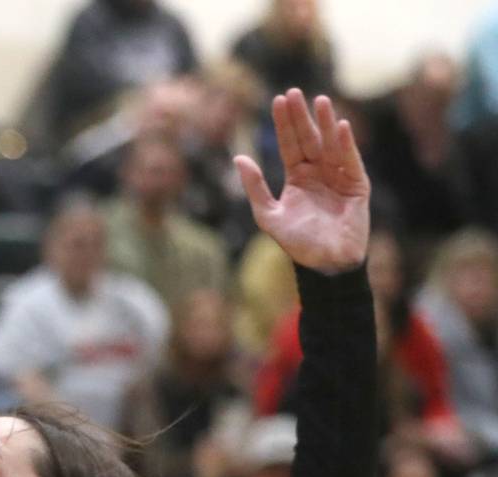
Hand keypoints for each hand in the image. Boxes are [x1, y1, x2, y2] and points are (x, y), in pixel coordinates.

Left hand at [235, 90, 369, 274]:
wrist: (324, 264)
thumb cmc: (297, 243)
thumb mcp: (268, 215)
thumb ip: (255, 187)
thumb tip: (238, 157)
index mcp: (298, 177)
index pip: (290, 144)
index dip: (284, 124)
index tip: (278, 100)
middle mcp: (319, 173)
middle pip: (309, 139)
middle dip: (301, 117)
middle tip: (293, 92)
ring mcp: (339, 177)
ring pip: (330, 144)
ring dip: (325, 123)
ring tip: (318, 101)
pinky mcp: (358, 185)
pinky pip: (351, 161)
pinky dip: (345, 145)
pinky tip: (340, 127)